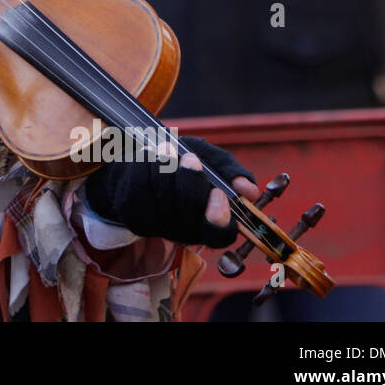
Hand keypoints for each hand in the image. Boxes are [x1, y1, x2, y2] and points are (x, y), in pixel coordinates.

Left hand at [84, 135, 260, 247]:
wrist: (140, 160)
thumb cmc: (180, 161)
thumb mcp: (209, 158)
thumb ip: (230, 171)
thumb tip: (248, 190)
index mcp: (210, 222)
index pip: (220, 236)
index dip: (219, 219)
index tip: (218, 194)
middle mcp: (185, 232)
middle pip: (189, 218)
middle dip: (190, 183)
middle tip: (190, 158)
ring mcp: (158, 229)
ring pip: (163, 203)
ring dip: (166, 170)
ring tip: (166, 148)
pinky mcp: (135, 218)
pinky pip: (139, 194)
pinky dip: (144, 168)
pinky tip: (147, 154)